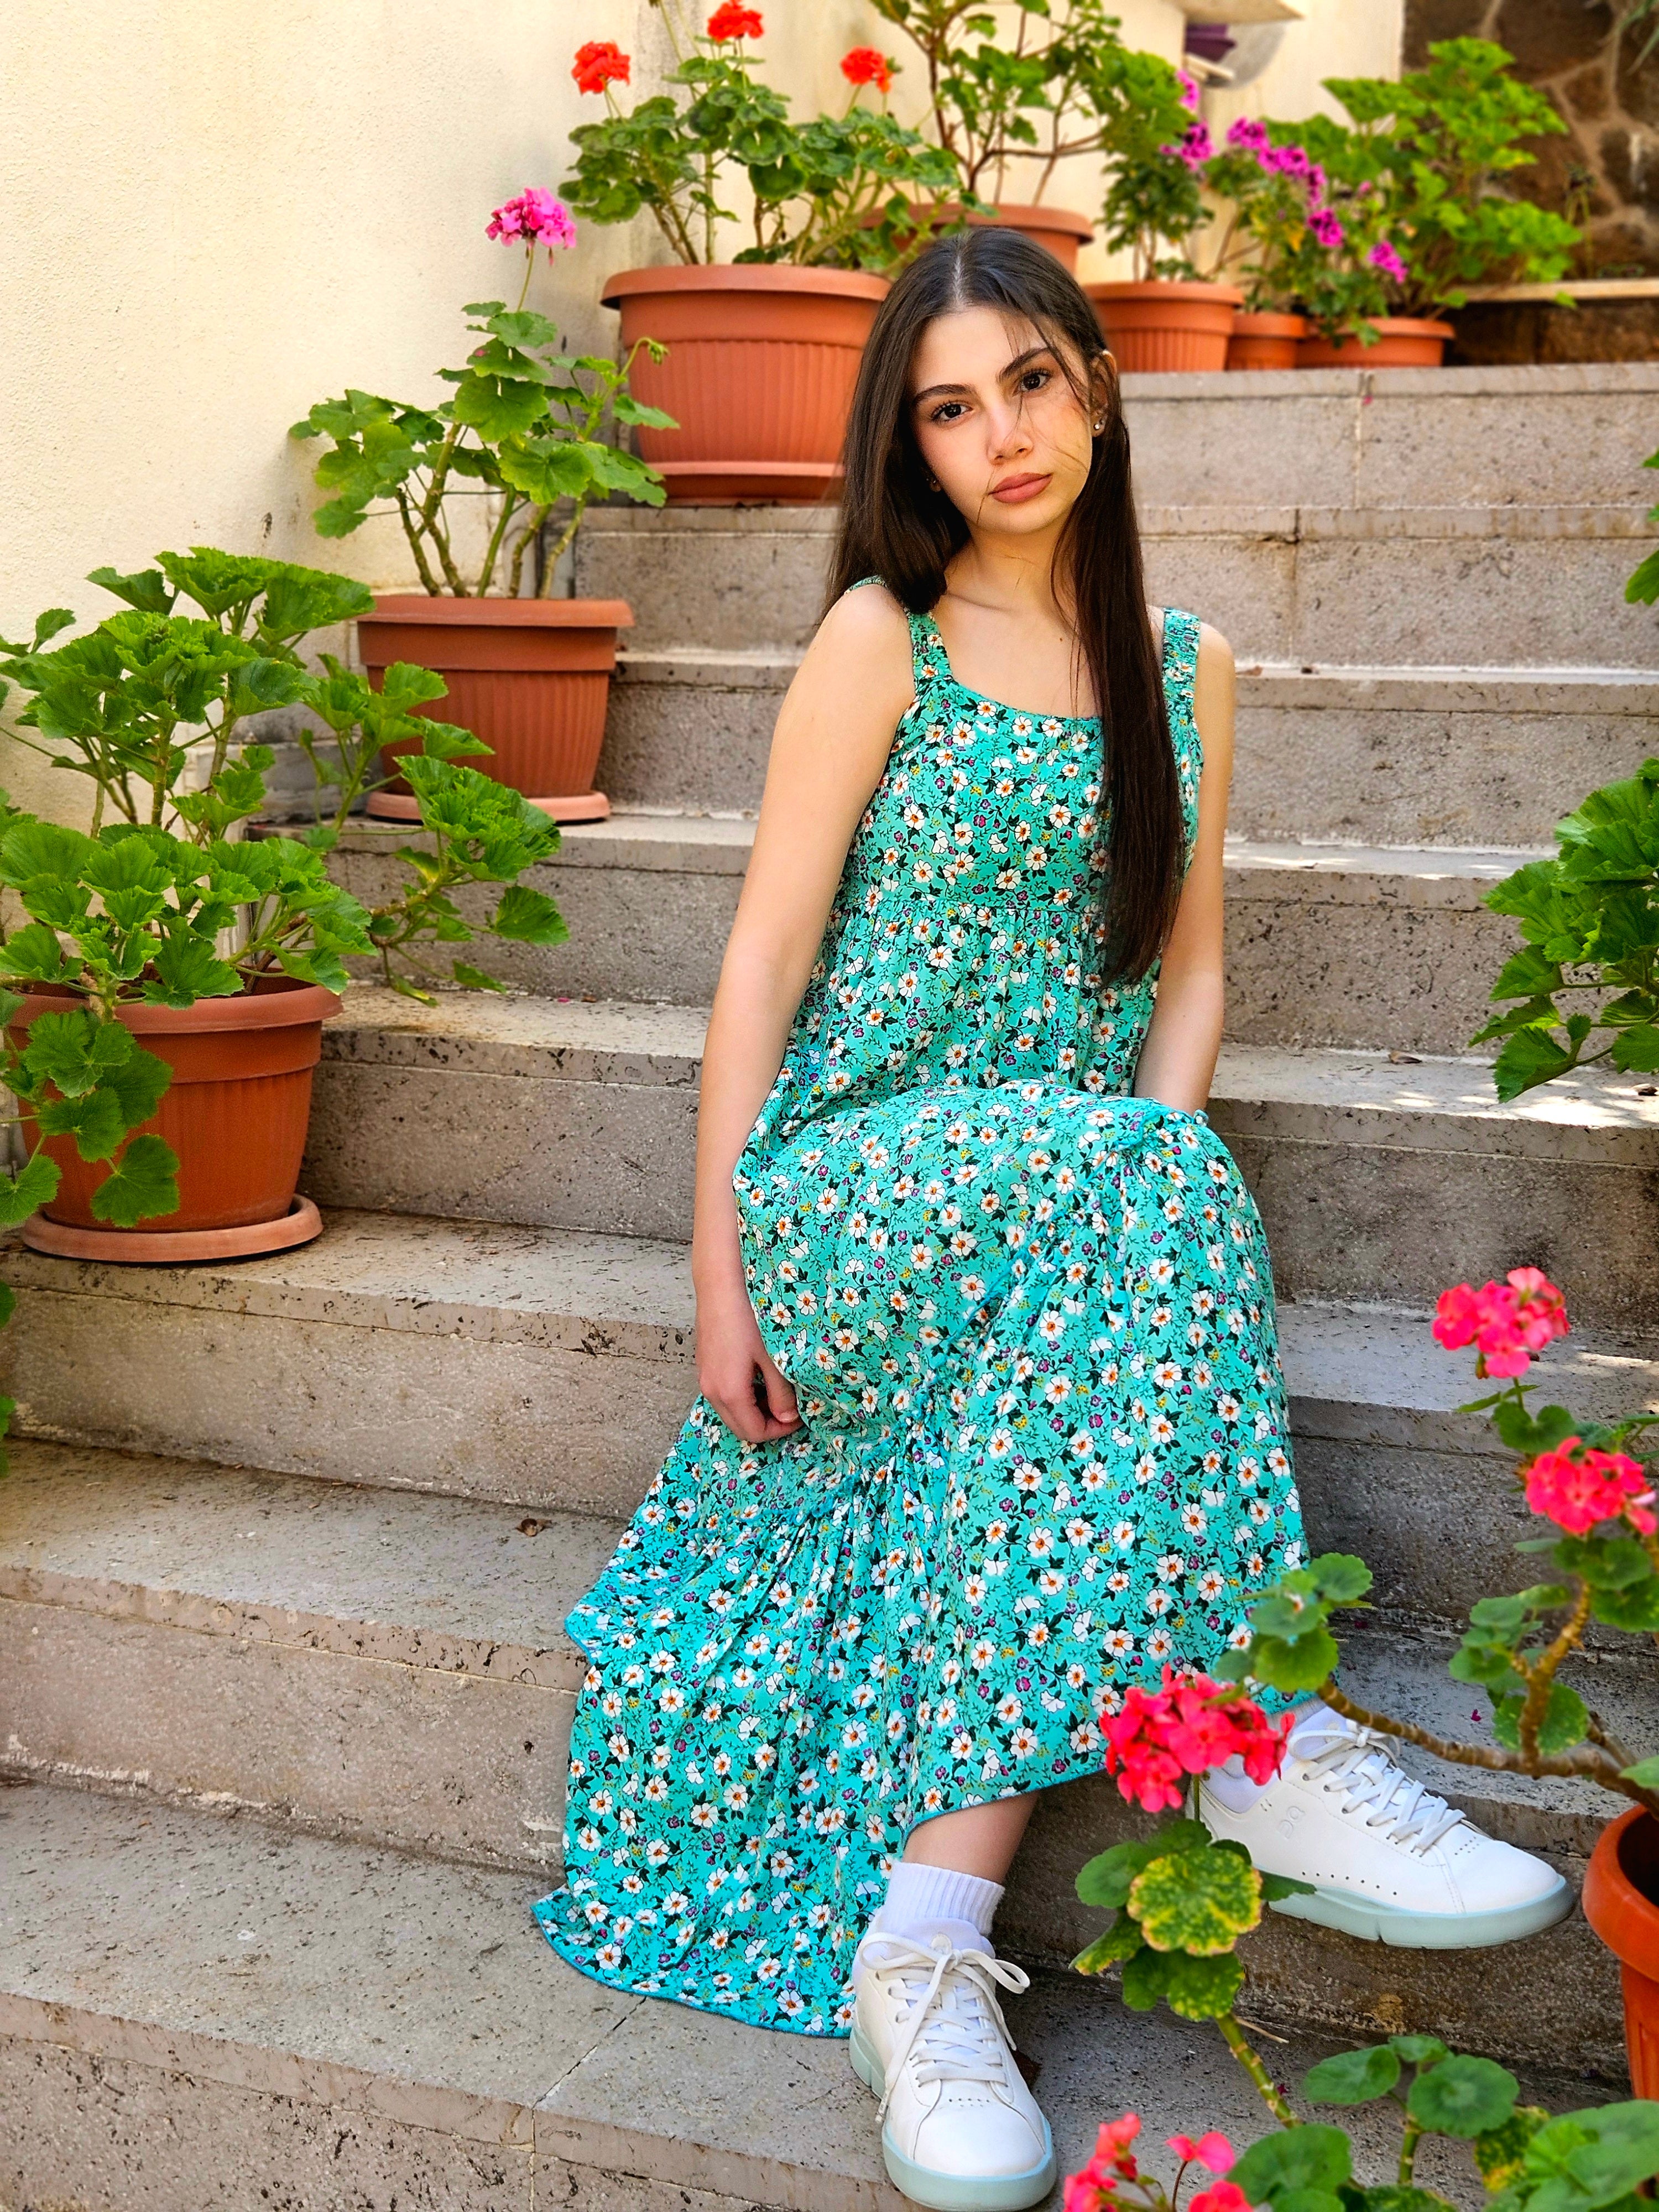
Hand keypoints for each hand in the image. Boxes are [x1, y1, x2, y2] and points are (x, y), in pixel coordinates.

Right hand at [696, 1274, 801, 1444]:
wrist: (722, 1282)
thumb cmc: (749, 1315)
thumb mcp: (774, 1357)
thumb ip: (782, 1393)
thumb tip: (789, 1417)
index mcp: (729, 1392)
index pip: (755, 1433)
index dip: (781, 1431)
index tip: (801, 1415)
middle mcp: (711, 1390)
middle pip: (740, 1427)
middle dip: (768, 1423)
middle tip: (792, 1407)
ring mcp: (705, 1377)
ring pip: (731, 1410)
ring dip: (756, 1409)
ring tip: (779, 1389)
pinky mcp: (705, 1364)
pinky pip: (724, 1393)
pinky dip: (744, 1395)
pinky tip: (760, 1374)